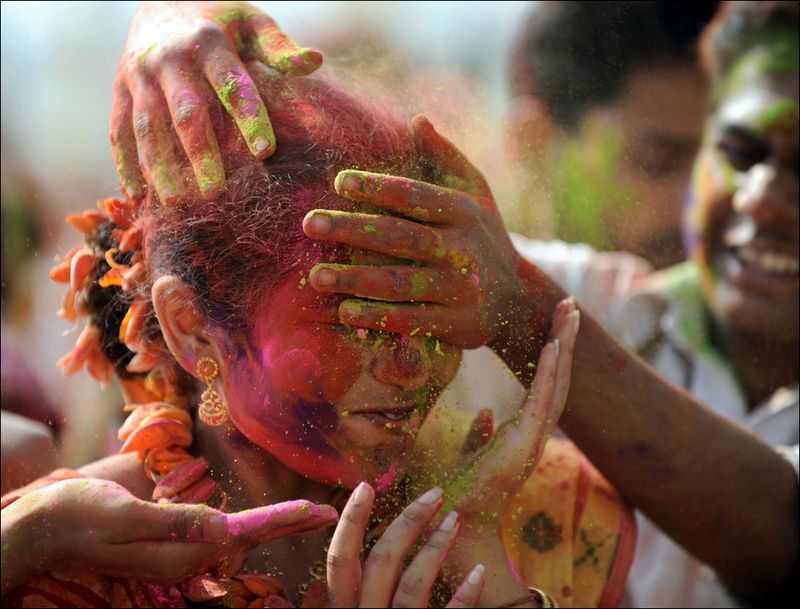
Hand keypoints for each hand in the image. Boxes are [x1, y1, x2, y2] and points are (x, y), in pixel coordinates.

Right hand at [3, 477, 336, 587]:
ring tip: (306, 514)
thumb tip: (225, 529)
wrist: (45, 524)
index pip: (245, 533)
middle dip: (290, 523)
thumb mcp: (126, 517)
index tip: (319, 511)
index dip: (284, 519)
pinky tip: (258, 520)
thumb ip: (176, 524)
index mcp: (180, 551)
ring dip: (272, 523)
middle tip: (330, 512)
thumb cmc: (81, 516)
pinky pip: (214, 528)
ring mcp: (178, 545)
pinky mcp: (169, 534)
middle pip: (250, 536)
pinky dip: (244, 522)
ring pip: (236, 533)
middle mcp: (186, 553)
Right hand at [112, 1, 321, 202]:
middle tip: (216, 192)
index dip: (249, 118)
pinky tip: (137, 196)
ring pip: (147, 127)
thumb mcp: (250, 21)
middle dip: (201, 154)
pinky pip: (119, 130)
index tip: (266, 153)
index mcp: (208, 42)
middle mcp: (169, 59)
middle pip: (186, 113)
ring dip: (160, 167)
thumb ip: (279, 46)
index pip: (232, 85)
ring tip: (178, 203)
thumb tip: (315, 61)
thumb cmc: (219, 18)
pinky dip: (125, 163)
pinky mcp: (120, 89)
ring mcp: (139, 75)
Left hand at [303, 116, 545, 380]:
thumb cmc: (483, 237)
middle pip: (400, 237)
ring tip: (316, 276)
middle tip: (310, 224)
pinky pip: (410, 320)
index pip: (415, 195)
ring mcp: (459, 289)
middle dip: (353, 230)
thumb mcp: (477, 194)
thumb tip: (417, 119)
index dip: (377, 188)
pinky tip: (344, 312)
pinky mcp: (455, 324)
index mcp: (463, 211)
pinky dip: (377, 318)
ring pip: (400, 283)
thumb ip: (446, 158)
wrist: (519, 300)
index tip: (340, 182)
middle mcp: (462, 249)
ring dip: (356, 279)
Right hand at [327, 482, 485, 607]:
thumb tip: (375, 541)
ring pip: (413, 585)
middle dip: (409, 521)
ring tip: (455, 519)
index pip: (339, 561)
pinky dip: (465, 595)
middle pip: (382, 561)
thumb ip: (363, 587)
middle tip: (435, 493)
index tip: (366, 485)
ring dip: (436, 546)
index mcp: (346, 608)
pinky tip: (479, 572)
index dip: (351, 522)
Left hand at [439, 298, 578, 539]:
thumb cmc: (459, 493)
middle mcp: (535, 433)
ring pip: (557, 384)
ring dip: (563, 346)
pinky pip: (542, 401)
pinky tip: (553, 345)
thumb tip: (486, 413)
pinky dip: (549, 372)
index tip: (556, 324)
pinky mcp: (524, 444)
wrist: (454, 522)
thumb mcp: (469, 455)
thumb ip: (480, 435)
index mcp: (523, 433)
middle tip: (570, 306)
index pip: (546, 386)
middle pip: (558, 378)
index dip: (553, 355)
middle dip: (564, 341)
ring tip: (569, 313)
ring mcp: (533, 439)